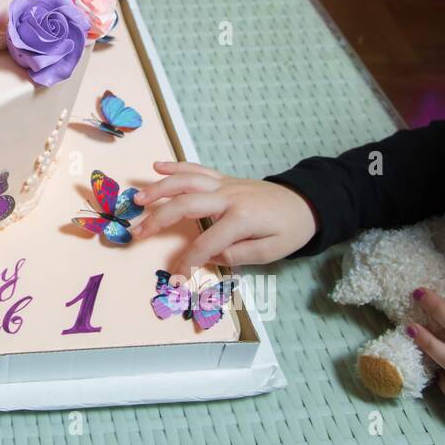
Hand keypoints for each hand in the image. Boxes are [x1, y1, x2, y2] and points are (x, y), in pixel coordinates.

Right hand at [131, 161, 318, 272]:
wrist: (306, 202)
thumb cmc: (289, 230)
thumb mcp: (270, 252)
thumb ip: (237, 255)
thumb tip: (208, 256)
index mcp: (241, 218)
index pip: (206, 242)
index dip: (188, 261)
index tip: (175, 277)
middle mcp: (229, 197)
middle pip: (186, 205)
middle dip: (159, 219)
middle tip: (137, 233)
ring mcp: (225, 184)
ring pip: (186, 181)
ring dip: (159, 189)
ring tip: (137, 199)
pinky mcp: (224, 179)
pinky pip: (196, 169)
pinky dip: (175, 166)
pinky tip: (156, 167)